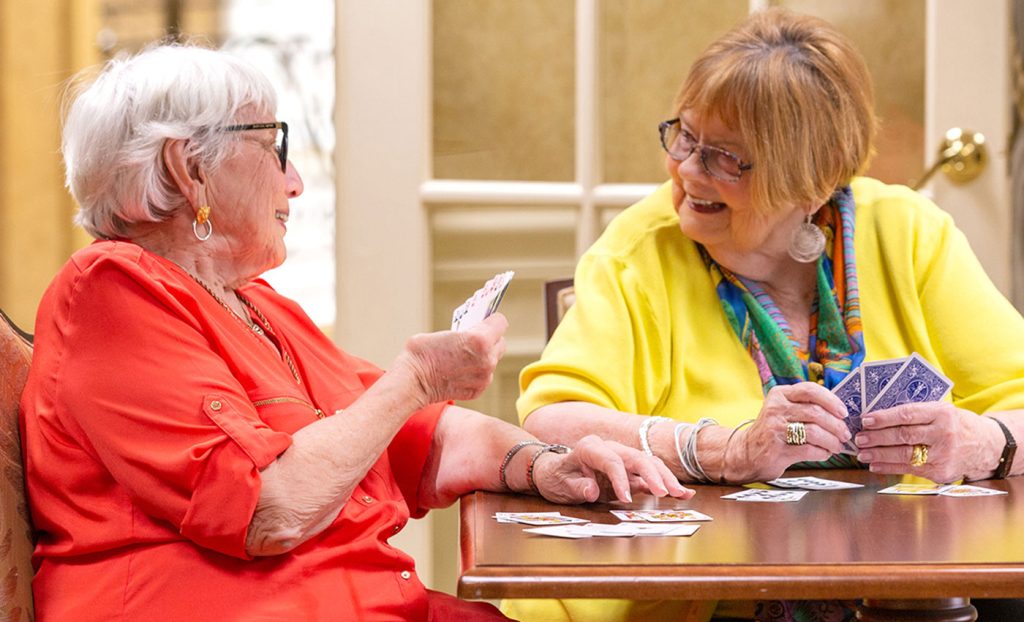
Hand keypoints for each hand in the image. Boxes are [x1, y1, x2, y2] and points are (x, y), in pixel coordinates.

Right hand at [393, 313, 507, 405]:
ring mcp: (484, 377)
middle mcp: (487, 359)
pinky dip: (476, 373)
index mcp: (480, 339)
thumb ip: (466, 332)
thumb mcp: (447, 331)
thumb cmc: (422, 352)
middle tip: (476, 339)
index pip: (500, 322)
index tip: (485, 321)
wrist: (412, 381)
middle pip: (500, 343)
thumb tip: (474, 331)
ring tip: (466, 356)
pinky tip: (461, 371)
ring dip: (484, 357)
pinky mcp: (478, 390)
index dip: (492, 320)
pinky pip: (484, 377)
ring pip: (493, 361)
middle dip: (490, 339)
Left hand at [531, 435, 693, 503]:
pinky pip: (650, 474)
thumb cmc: (557, 477)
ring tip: (680, 494)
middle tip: (665, 493)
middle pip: (636, 458)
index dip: (620, 479)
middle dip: (653, 475)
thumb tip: (591, 490)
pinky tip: (683, 492)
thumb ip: (577, 487)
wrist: (555, 472)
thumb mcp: (560, 485)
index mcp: (590, 448)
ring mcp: (621, 457)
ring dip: (665, 479)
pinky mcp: (629, 470)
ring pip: (648, 463)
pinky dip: (666, 483)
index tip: (626, 499)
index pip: (611, 460)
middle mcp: (610, 448)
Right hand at [733, 382, 850, 481]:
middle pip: (816, 412)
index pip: (810, 390)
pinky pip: (809, 450)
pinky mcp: (777, 449)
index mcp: (779, 394)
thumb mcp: (783, 410)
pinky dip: (822, 453)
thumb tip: (839, 412)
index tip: (844, 412)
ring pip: (815, 432)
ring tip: (837, 447)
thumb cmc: (772, 431)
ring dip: (832, 441)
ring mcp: (775, 428)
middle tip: (845, 434)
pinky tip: (824, 454)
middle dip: (836, 425)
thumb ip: (805, 406)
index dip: (831, 400)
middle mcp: (776, 408)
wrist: (746, 453)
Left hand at [854, 403, 1001, 482]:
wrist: (985, 445)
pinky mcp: (941, 472)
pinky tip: (875, 465)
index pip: (907, 414)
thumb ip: (915, 412)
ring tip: (862, 453)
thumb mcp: (940, 411)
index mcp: (942, 413)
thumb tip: (877, 417)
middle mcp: (944, 434)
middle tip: (859, 438)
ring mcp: (943, 455)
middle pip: (904, 436)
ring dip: (879, 455)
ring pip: (905, 455)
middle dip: (877, 438)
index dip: (884, 418)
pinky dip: (889, 467)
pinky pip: (909, 470)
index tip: (866, 420)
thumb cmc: (954, 424)